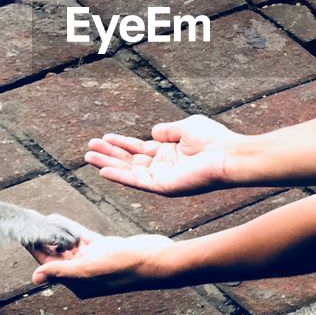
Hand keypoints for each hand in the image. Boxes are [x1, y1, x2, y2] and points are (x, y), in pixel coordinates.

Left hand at [30, 224, 175, 296]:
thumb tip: (34, 277)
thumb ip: (62, 271)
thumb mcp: (89, 269)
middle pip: (56, 254)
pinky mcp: (105, 248)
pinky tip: (57, 218)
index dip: (34, 249)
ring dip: (54, 232)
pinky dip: (70, 228)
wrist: (156, 259)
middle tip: (27, 221)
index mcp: (78, 283)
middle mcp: (84, 273)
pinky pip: (82, 237)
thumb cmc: (125, 268)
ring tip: (38, 218)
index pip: (49, 265)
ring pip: (68, 244)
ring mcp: (95, 260)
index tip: (22, 234)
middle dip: (42, 239)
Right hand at [84, 114, 241, 195]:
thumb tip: (152, 131)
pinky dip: (120, 176)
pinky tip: (104, 171)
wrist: (227, 155)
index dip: (121, 143)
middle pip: (129, 160)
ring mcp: (162, 178)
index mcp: (168, 152)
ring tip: (88, 157)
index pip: (138, 149)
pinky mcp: (163, 187)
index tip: (103, 138)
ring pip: (129, 171)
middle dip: (109, 154)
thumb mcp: (185, 127)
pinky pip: (137, 182)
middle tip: (89, 148)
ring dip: (108, 164)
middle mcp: (163, 166)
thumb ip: (167, 130)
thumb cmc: (214, 140)